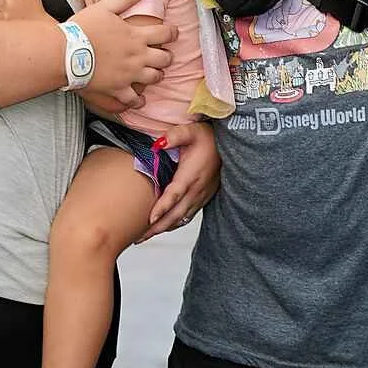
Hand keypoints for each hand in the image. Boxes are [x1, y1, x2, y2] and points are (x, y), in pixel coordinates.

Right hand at [74, 0, 175, 114]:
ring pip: (154, 78)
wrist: (66, 54)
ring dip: (156, 75)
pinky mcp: (118, 89)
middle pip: (164, 58)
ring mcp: (129, 75)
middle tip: (163, 55)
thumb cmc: (83, 29)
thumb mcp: (104, 7)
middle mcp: (138, 56)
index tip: (173, 33)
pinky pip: (133, 99)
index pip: (164, 33)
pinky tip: (139, 100)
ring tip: (154, 74)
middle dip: (166, 56)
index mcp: (136, 36)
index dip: (172, 33)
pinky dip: (138, 101)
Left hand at [138, 122, 220, 240]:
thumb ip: (175, 136)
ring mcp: (201, 196)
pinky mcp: (203, 198)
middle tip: (139, 237)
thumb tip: (158, 143)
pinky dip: (175, 224)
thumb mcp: (192, 131)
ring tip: (146, 236)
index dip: (162, 208)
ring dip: (164, 228)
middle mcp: (196, 190)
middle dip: (157, 227)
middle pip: (176, 214)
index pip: (175, 195)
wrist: (227, 145)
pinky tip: (164, 226)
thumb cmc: (209, 138)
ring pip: (181, 219)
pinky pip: (187, 216)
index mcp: (191, 175)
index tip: (150, 219)